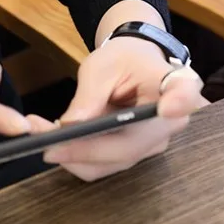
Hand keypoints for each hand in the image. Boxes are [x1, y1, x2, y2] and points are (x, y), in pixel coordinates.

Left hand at [33, 37, 208, 181]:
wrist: (131, 65)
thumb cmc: (121, 59)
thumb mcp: (100, 67)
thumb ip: (89, 95)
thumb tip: (71, 126)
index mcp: (174, 85)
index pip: (184, 94)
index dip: (179, 102)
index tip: (169, 107)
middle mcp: (170, 123)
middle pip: (128, 147)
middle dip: (80, 148)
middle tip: (41, 136)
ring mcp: (154, 143)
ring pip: (111, 162)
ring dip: (71, 154)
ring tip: (38, 132)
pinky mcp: (136, 153)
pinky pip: (104, 164)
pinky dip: (75, 155)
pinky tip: (54, 138)